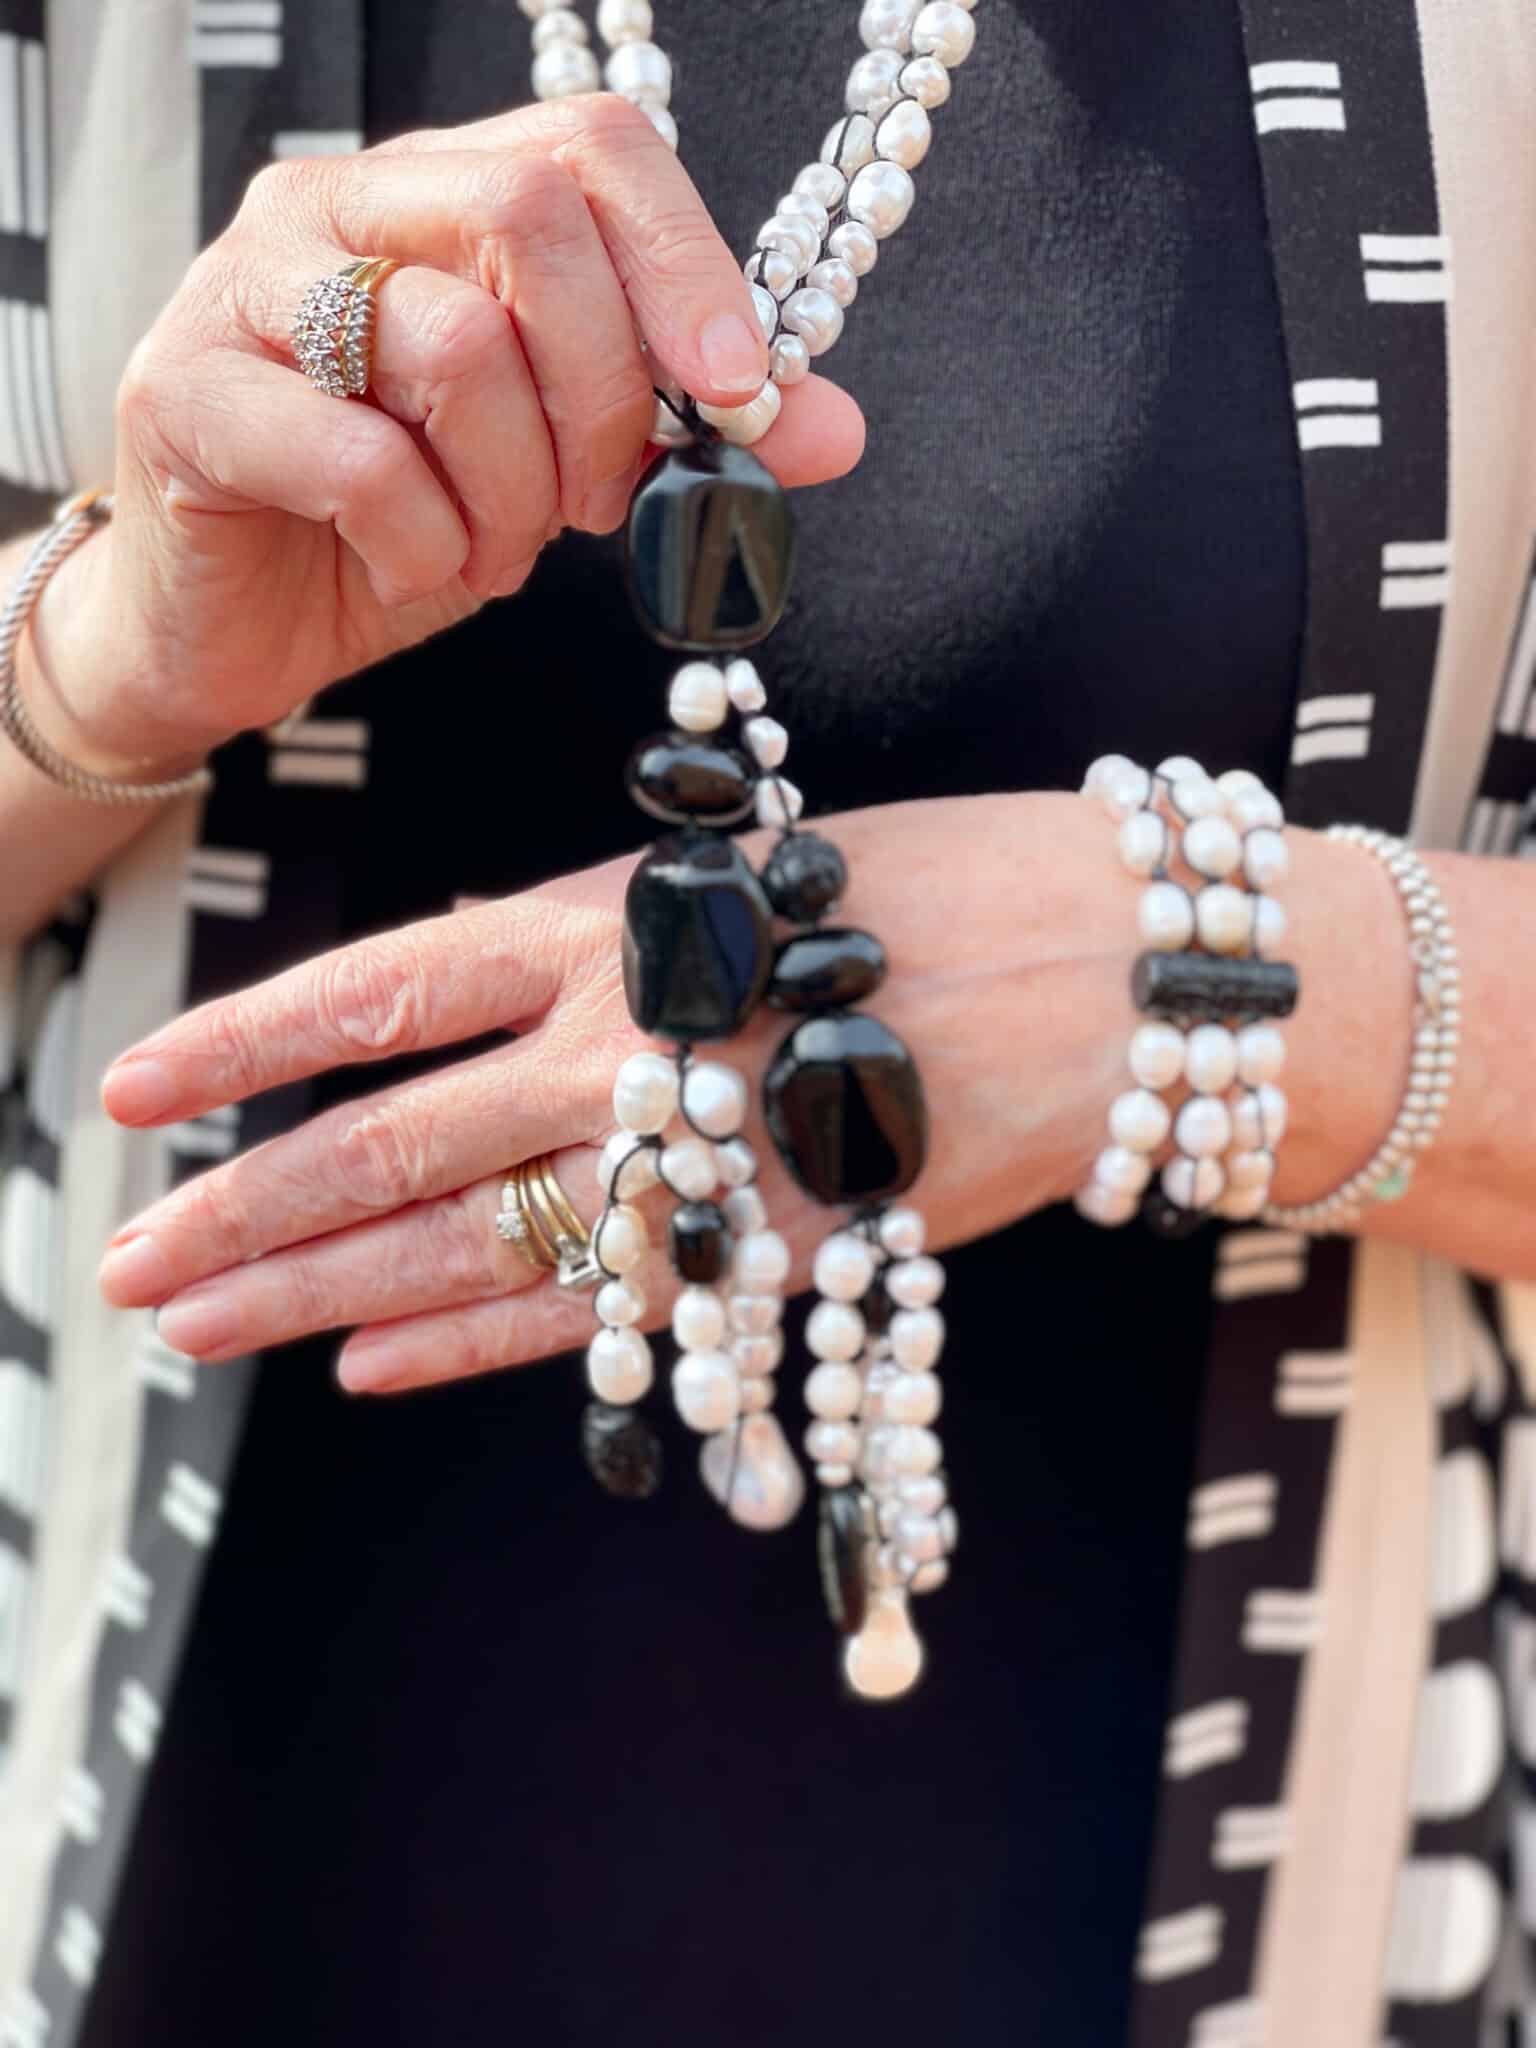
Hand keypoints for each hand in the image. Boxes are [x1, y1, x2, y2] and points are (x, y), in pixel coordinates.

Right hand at [33, 96, 864, 777]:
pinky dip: (423, 547)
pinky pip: (359, 460)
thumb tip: (833, 428)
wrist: (235, 627)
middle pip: (526, 220)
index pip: (589, 147)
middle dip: (603, 393)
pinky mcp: (184, 393)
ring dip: (510, 493)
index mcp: (437, 194)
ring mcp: (245, 287)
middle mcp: (337, 205)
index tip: (740, 397)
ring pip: (453, 344)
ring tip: (492, 554)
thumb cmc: (399, 528)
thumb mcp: (563, 478)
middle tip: (597, 505)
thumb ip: (683, 437)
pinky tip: (415, 571)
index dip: (687, 264)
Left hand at [95, 794, 1131, 1391]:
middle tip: (126, 1275)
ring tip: (199, 1334)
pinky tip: (371, 1370)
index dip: (246, 1042)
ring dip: (324, 1301)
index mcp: (620, 924)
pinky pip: (603, 1322)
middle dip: (249, 1217)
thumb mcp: (753, 875)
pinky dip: (478, 1348)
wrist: (1135, 975)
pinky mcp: (779, 1259)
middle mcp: (634, 1045)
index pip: (385, 985)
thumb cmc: (954, 889)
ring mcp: (705, 1165)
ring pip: (473, 1252)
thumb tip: (472, 1003)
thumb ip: (612, 953)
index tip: (131, 1089)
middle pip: (396, 1150)